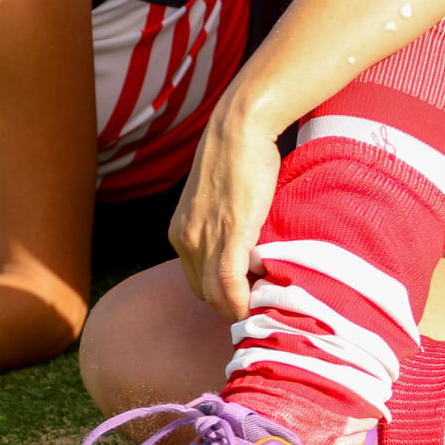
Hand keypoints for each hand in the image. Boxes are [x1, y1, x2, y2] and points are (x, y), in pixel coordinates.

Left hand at [168, 100, 280, 321]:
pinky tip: (259, 307)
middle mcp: (186, 239)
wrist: (237, 131)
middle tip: (259, 310)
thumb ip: (220, 227)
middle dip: (229, 307)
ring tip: (264, 313)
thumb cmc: (233, 160)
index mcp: (180, 232)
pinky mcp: (230, 234)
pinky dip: (243, 302)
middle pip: (204, 293)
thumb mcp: (215, 201)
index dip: (220, 296)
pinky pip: (230, 283)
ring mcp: (205, 238)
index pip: (196, 281)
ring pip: (216, 294)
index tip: (244, 301)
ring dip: (239, 310)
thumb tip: (243, 250)